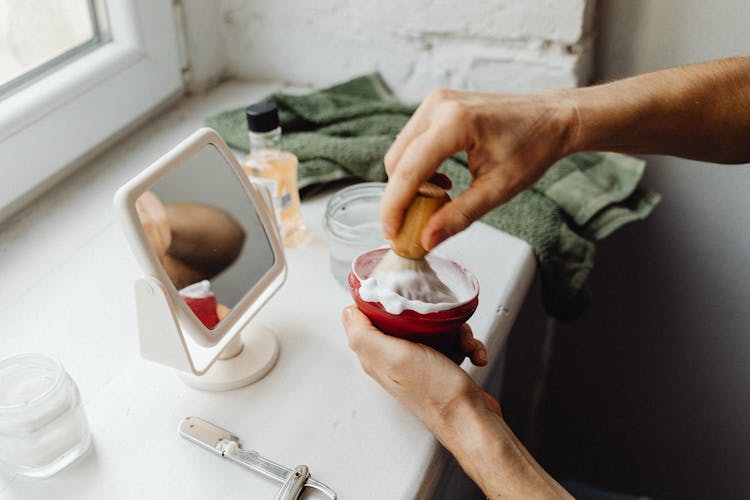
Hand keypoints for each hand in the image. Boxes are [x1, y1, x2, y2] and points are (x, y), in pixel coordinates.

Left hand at [341, 306, 499, 439]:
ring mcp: (420, 362)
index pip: (369, 317)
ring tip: (461, 341)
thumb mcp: (394, 357)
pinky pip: (454, 342)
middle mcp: (396, 358)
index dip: (383, 301)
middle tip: (440, 323)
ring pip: (434, 327)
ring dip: (454, 331)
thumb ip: (364, 335)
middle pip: (406, 318)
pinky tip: (472, 353)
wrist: (471, 422)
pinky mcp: (441, 366)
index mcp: (377, 355)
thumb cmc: (436, 396)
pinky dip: (467, 345)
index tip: (402, 296)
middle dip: (429, 315)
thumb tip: (347, 312)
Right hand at [381, 88, 575, 249]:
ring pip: (399, 152)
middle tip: (414, 223)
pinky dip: (416, 166)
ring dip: (408, 181)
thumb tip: (426, 239)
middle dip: (400, 197)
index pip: (408, 170)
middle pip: (396, 161)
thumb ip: (458, 216)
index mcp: (455, 123)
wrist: (551, 117)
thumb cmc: (533, 148)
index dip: (394, 206)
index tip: (391, 232)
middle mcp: (439, 106)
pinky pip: (411, 141)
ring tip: (436, 199)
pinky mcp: (436, 104)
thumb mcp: (497, 190)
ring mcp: (435, 101)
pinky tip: (440, 179)